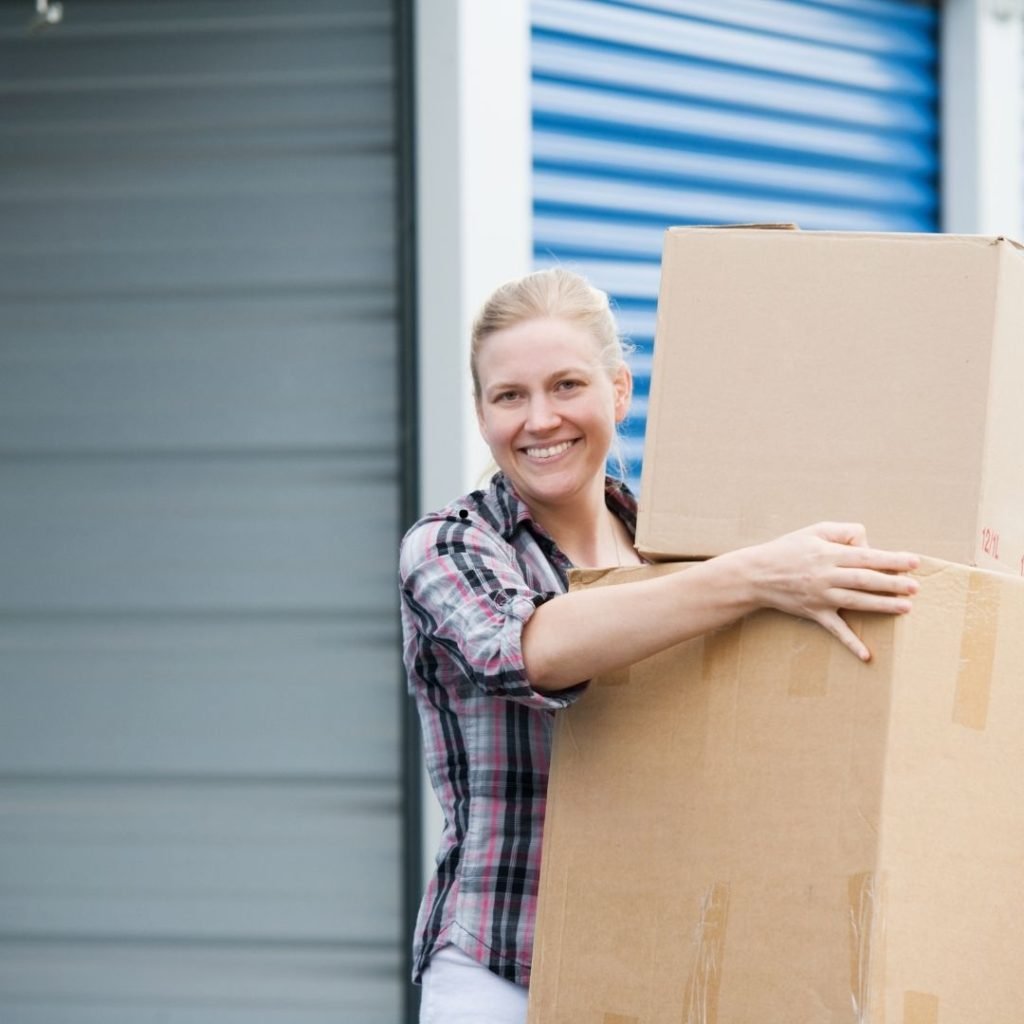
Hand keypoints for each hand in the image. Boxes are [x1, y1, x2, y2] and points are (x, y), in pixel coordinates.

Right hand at [747, 522, 918, 660]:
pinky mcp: (814, 613)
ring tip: (905, 607)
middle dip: (892, 583)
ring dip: (881, 605)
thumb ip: (844, 532)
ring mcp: (820, 596)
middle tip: (915, 587)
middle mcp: (826, 576)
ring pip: (855, 602)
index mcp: (827, 553)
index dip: (891, 559)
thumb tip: (869, 544)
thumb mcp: (814, 530)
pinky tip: (867, 655)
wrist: (756, 574)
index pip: (866, 556)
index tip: (914, 562)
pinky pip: (835, 630)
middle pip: (864, 579)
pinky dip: (850, 643)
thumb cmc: (788, 549)